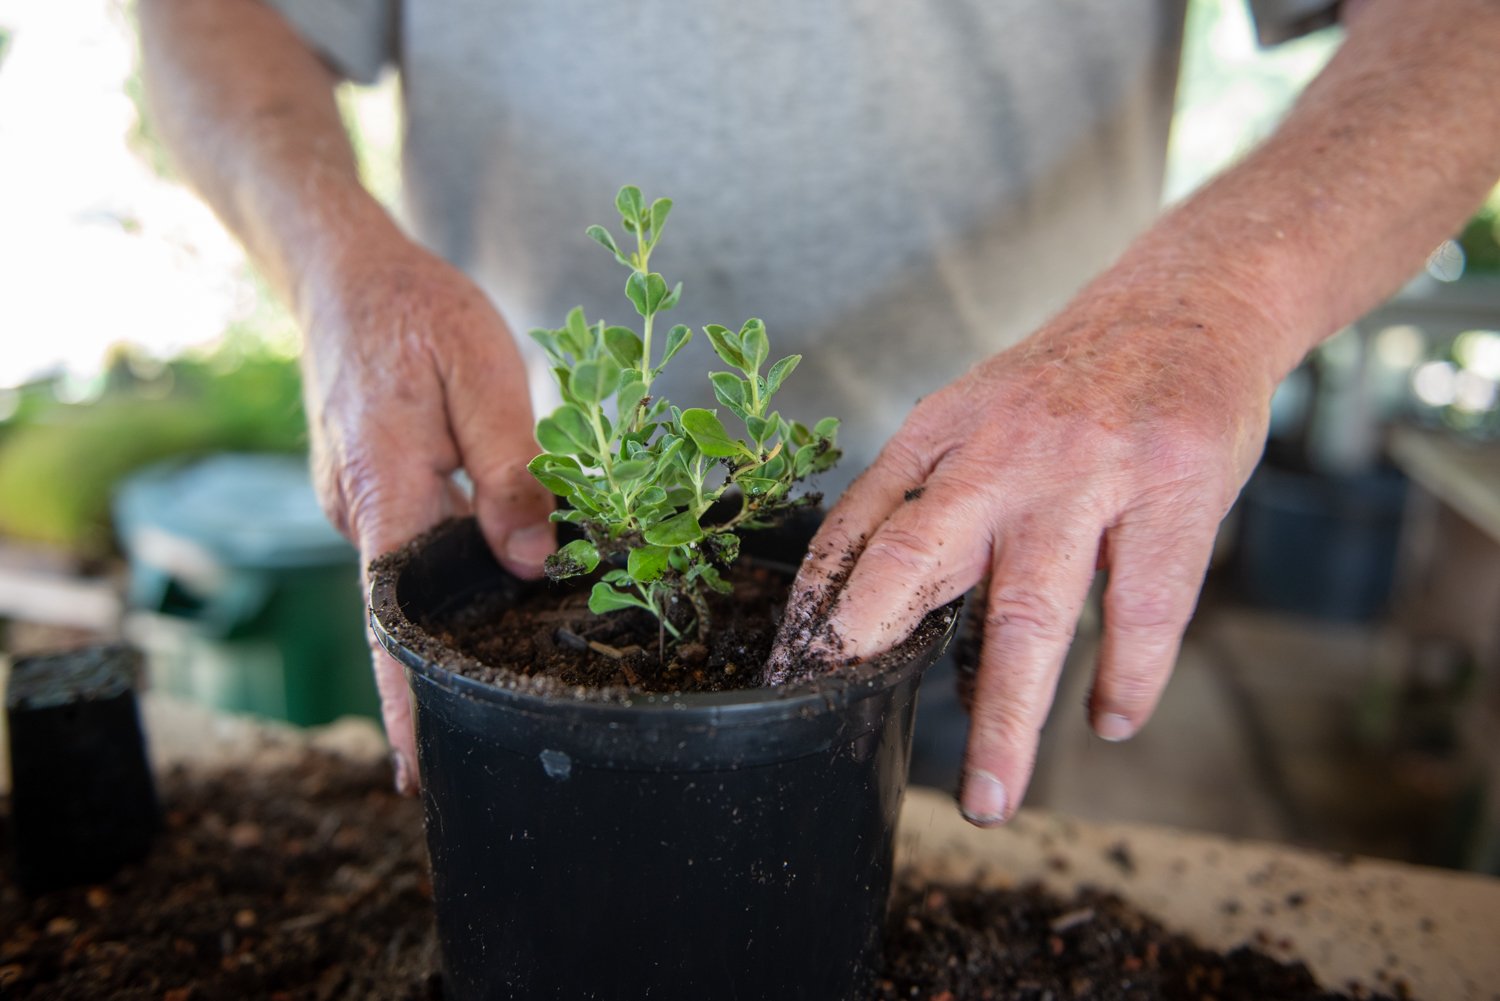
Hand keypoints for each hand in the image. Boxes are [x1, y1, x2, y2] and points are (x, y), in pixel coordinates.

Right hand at [300, 235, 554, 792]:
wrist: (345, 272)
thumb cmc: (417, 312)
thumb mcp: (484, 373)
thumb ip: (512, 470)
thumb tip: (533, 564)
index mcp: (382, 488)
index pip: (395, 618)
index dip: (409, 698)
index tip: (419, 770)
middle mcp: (357, 510)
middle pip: (405, 611)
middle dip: (444, 672)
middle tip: (499, 726)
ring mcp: (357, 503)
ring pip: (415, 577)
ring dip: (456, 612)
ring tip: (508, 656)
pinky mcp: (371, 490)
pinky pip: (413, 545)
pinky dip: (450, 568)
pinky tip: (496, 571)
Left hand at [779, 279, 1279, 825]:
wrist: (1192, 304)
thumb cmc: (1075, 382)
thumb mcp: (979, 416)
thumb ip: (933, 502)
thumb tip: (896, 623)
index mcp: (944, 431)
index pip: (859, 521)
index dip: (818, 599)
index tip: (793, 670)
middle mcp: (1005, 451)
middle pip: (920, 556)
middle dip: (872, 637)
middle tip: (844, 712)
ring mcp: (1090, 472)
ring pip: (1032, 612)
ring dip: (1008, 718)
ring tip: (991, 797)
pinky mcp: (1174, 491)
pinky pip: (1144, 610)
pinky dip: (1126, 679)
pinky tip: (1110, 722)